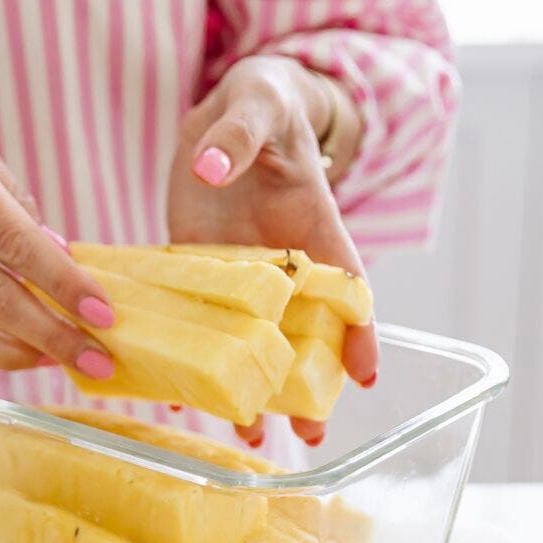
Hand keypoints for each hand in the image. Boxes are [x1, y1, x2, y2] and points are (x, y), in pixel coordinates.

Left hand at [167, 56, 377, 445]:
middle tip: (311, 436)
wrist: (221, 115)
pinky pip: (196, 327)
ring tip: (251, 436)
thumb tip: (212, 164)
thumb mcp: (258, 107)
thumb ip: (239, 134)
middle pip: (303, 340)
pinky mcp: (194, 276)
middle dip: (309, 389)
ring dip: (252, 392)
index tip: (365, 375)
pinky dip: (190, 362)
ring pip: (250, 346)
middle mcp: (281, 270)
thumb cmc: (261, 105)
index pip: (350, 293)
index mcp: (316, 234)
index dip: (362, 335)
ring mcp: (238, 281)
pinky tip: (177, 399)